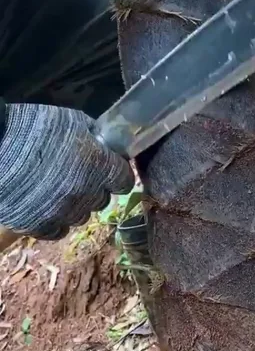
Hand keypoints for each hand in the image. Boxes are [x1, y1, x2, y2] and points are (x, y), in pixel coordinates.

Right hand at [0, 104, 133, 239]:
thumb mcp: (71, 120)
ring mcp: (62, 213)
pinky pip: (58, 230)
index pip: (125, 180)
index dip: (117, 175)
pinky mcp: (40, 226)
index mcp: (98, 165)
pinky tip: (43, 204)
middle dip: (94, 188)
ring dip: (74, 204)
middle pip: (102, 200)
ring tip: (55, 189)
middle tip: (77, 175)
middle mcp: (85, 193)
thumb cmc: (33, 126)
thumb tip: (106, 147)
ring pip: (81, 216)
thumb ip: (94, 137)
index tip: (109, 171)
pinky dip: (54, 220)